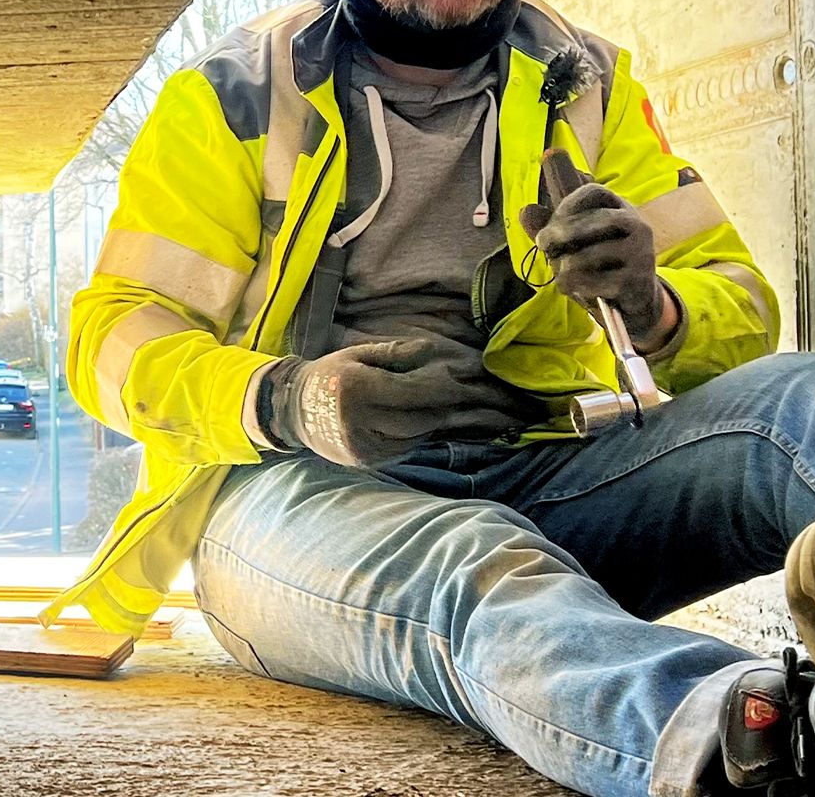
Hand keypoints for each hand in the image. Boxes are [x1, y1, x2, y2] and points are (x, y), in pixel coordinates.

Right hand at [258, 338, 543, 467]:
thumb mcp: (358, 354)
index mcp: (359, 392)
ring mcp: (370, 448)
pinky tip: (477, 430)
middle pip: (434, 417)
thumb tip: (435, 353)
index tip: (490, 380)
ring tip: (511, 419)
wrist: (292, 413)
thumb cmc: (329, 374)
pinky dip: (447, 435)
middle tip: (521, 407)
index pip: (421, 391)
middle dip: (480, 410)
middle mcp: (365, 425)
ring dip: (472, 426)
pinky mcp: (375, 461)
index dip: (458, 385)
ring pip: (430, 434)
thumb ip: (397, 354)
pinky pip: (418, 444)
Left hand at [519, 182, 674, 350]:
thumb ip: (551, 228)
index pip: (595, 192)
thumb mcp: (578, 242)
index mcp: (621, 208)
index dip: (568, 204)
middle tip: (541, 243)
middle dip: (562, 231)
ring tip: (559, 277)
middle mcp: (637, 226)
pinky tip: (572, 290)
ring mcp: (640, 253)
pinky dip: (578, 287)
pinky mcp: (636, 281)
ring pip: (592, 254)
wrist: (636, 299)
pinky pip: (597, 281)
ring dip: (566, 267)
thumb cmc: (601, 264)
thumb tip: (525, 211)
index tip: (550, 222)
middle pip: (597, 219)